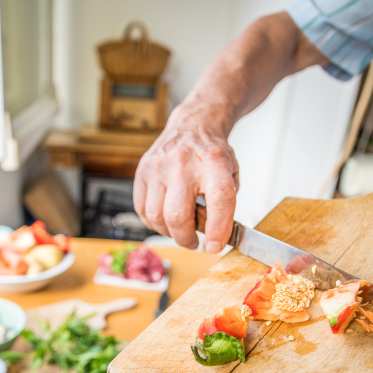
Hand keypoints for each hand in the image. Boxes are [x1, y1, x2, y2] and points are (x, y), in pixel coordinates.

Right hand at [134, 103, 238, 252]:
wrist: (192, 126)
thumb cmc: (211, 155)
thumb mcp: (230, 175)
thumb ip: (225, 206)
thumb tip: (215, 239)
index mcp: (214, 163)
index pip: (219, 200)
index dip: (217, 229)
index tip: (215, 246)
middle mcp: (184, 163)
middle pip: (178, 215)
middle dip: (186, 238)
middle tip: (193, 242)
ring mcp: (159, 166)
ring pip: (156, 216)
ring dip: (169, 232)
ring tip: (179, 229)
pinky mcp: (143, 171)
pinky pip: (142, 209)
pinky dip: (153, 222)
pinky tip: (164, 219)